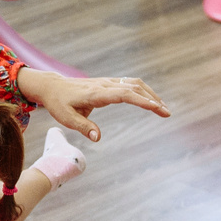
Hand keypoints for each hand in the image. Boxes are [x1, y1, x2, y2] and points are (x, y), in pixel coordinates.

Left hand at [17, 68, 169, 141]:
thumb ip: (83, 127)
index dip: (141, 100)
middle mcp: (105, 85)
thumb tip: (98, 138)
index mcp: (96, 93)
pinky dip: (144, 91)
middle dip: (152, 100)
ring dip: (151, 94)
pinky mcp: (109, 83)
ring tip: (163, 108)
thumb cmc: (59, 104)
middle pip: (134, 88)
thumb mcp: (66, 118)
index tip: (155, 107)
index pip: (123, 94)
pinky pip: (130, 83)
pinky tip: (151, 101)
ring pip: (135, 83)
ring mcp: (108, 82)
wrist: (53, 87)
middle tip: (167, 113)